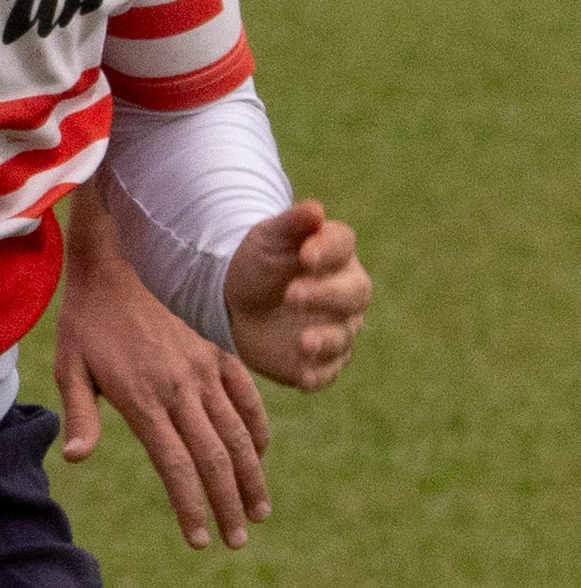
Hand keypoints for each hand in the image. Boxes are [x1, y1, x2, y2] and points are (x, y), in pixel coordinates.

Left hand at [56, 182, 271, 550]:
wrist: (113, 267)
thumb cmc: (85, 323)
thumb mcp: (68, 367)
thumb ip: (78, 413)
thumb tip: (75, 457)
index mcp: (143, 398)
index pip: (178, 467)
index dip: (192, 508)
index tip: (202, 541)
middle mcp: (181, 387)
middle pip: (215, 459)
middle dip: (229, 505)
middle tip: (238, 540)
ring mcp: (204, 368)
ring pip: (239, 433)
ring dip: (253, 477)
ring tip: (259, 513)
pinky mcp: (217, 352)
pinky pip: (248, 397)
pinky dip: (259, 429)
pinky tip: (261, 456)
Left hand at [225, 200, 370, 391]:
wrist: (234, 300)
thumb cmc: (258, 262)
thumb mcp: (267, 238)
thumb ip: (291, 224)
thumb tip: (315, 209)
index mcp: (334, 254)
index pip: (342, 247)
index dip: (328, 250)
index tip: (305, 255)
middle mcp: (344, 292)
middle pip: (353, 293)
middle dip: (326, 295)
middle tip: (292, 295)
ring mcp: (337, 327)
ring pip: (343, 336)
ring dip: (326, 339)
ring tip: (303, 341)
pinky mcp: (321, 360)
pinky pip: (327, 371)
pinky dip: (318, 375)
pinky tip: (303, 377)